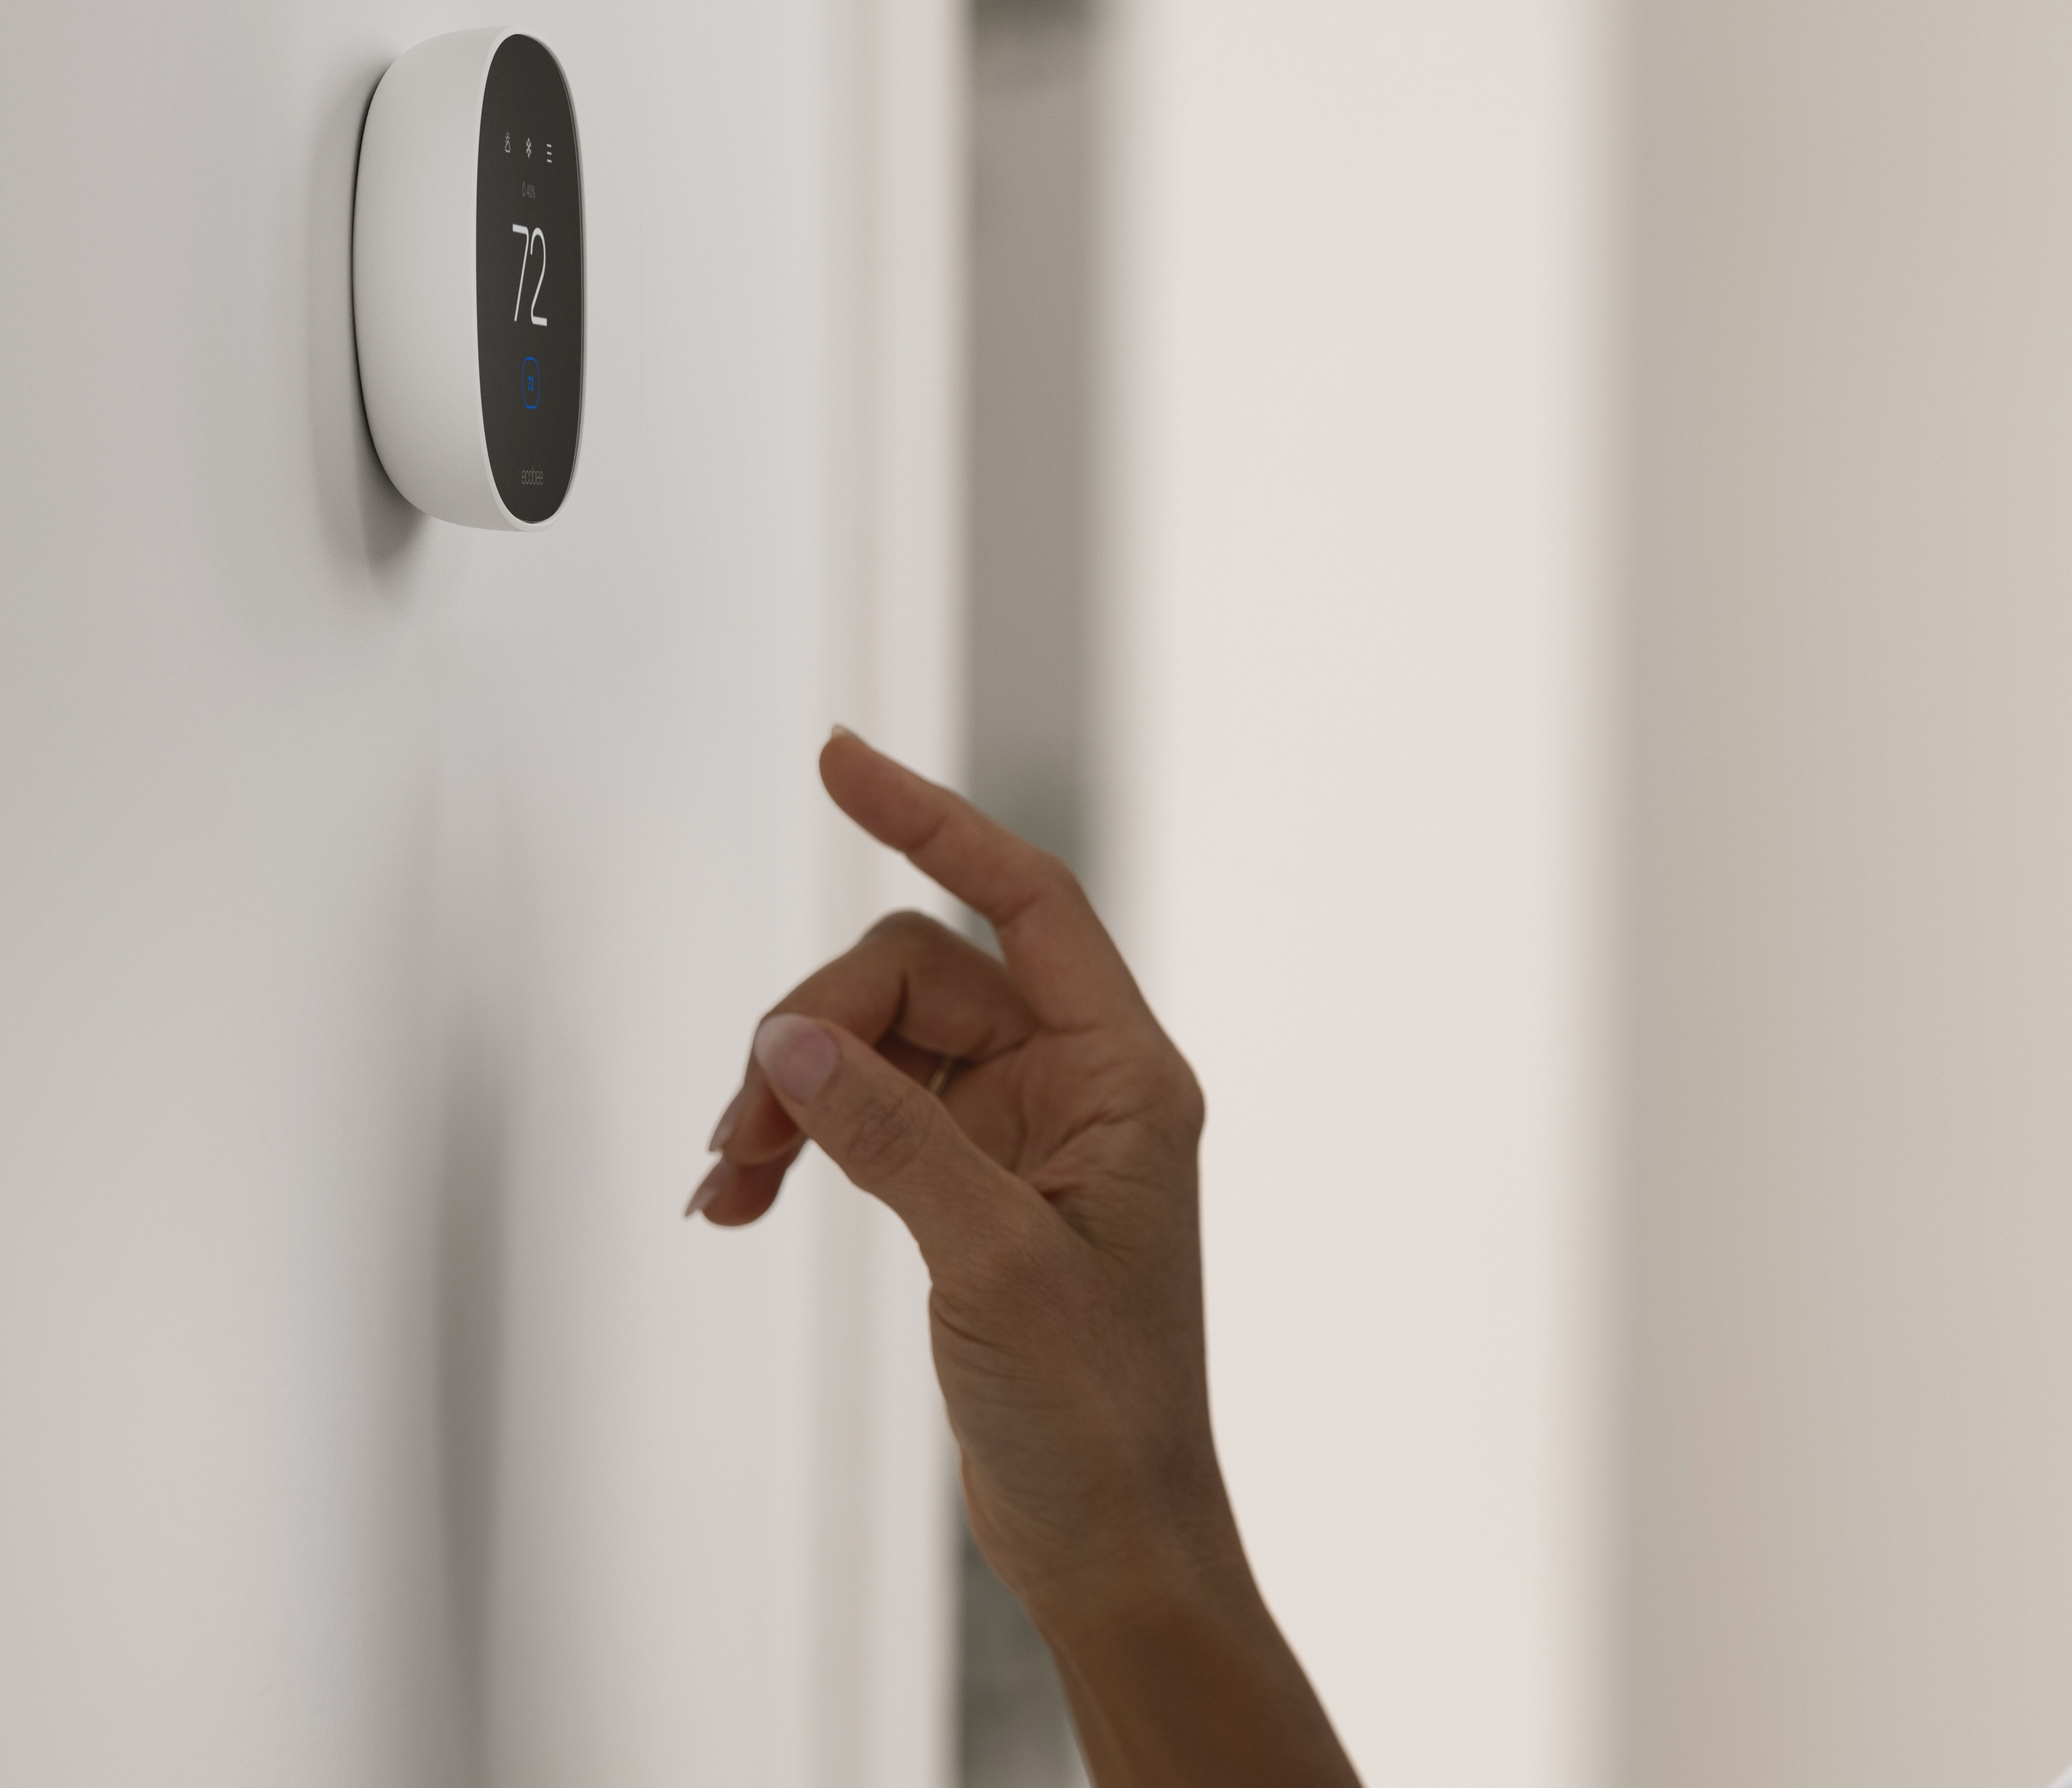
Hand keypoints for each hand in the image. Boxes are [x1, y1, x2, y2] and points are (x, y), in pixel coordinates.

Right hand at [688, 729, 1356, 1787]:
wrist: (1107, 1530)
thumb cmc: (1094, 1409)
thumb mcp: (991, 1258)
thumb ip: (894, 1137)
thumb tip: (792, 1035)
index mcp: (1125, 1076)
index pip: (1025, 900)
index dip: (933, 822)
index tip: (840, 760)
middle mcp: (1077, 1087)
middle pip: (919, 981)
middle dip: (817, 1029)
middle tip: (745, 1126)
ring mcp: (1019, 1135)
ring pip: (877, 1049)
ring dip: (792, 1093)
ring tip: (728, 1175)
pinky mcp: (967, 1188)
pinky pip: (867, 1118)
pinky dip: (801, 1141)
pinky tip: (733, 1196)